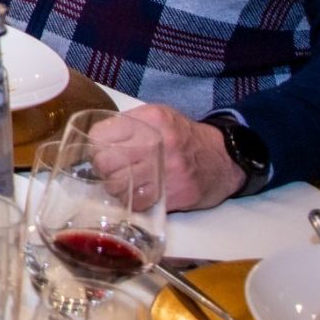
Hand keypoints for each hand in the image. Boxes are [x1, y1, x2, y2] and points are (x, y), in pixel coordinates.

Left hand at [90, 104, 243, 211]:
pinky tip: (137, 193)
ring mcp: (167, 171)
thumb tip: (95, 138)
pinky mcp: (175, 194)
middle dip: (102, 168)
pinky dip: (131, 200)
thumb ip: (128, 123)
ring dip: (115, 186)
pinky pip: (137, 202)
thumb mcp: (158, 116)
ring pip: (117, 186)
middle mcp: (158, 144)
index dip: (96, 146)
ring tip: (125, 181)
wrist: (224, 158)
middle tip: (110, 169)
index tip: (100, 151)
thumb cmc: (184, 137)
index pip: (100, 135)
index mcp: (151, 120)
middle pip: (105, 162)